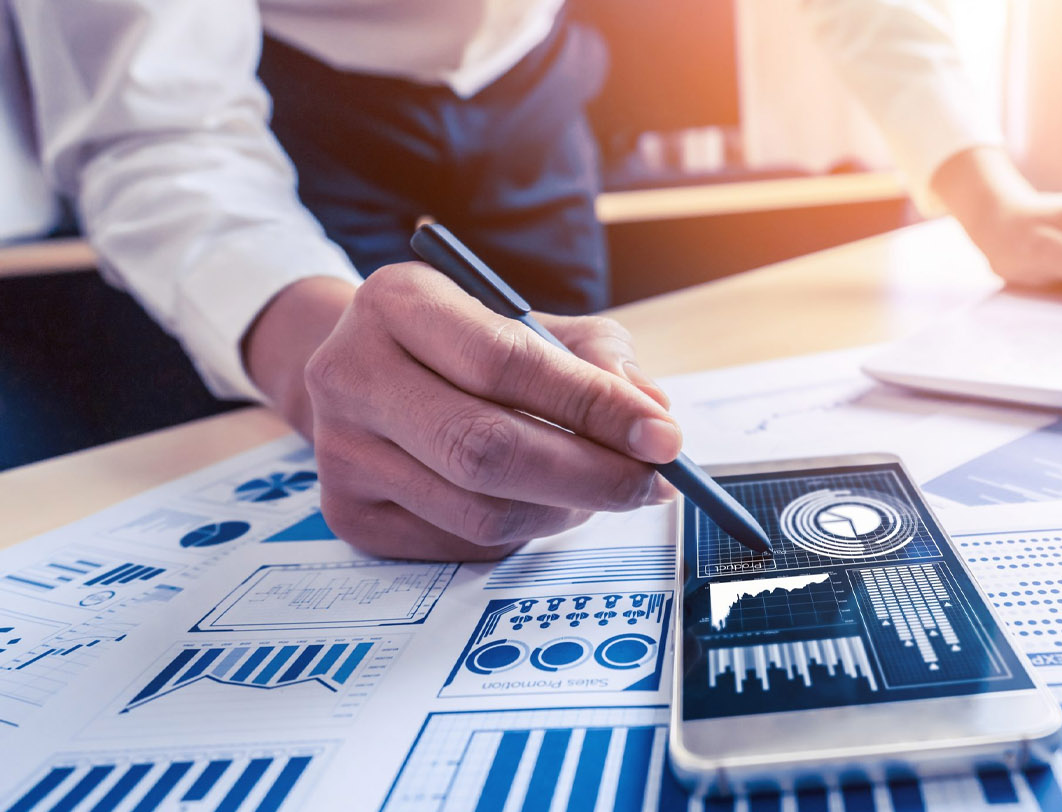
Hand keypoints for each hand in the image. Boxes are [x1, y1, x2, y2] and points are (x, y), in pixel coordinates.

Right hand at [244, 264, 677, 560]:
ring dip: (563, 511)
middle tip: (652, 484)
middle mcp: (350, 372)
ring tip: (599, 489)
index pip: (505, 361)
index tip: (663, 437)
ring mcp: (340, 451)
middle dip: (590, 475)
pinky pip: (463, 546)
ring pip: (480, 511)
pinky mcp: (350, 515)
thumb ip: (599, 359)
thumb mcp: (534, 323)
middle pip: (485, 447)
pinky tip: (538, 504)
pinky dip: (522, 534)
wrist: (369, 374)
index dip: (593, 406)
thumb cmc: (468, 345)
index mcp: (398, 301)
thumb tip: (653, 416)